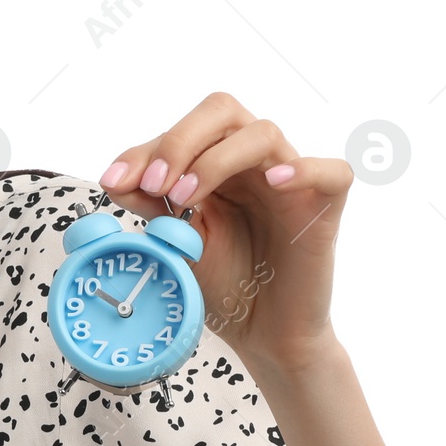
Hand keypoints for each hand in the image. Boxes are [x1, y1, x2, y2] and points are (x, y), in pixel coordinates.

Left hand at [97, 90, 353, 376]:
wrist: (263, 333)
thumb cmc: (224, 283)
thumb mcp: (176, 243)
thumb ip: (150, 207)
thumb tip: (116, 179)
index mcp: (216, 164)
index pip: (184, 131)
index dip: (146, 149)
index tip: (114, 181)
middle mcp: (253, 164)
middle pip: (222, 112)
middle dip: (179, 141)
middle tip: (154, 184)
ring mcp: (291, 182)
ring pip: (263, 134)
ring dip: (215, 160)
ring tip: (184, 199)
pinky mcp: (325, 208)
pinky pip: (331, 172)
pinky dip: (303, 169)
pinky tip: (273, 183)